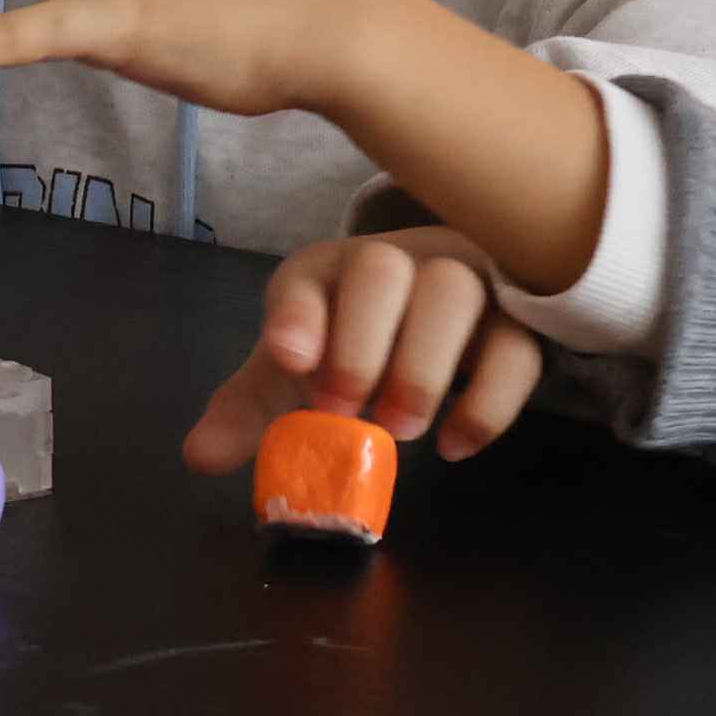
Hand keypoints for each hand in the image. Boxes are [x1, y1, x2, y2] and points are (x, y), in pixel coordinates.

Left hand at [180, 229, 543, 472]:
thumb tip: (198, 456)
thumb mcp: (302, 368)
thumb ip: (252, 410)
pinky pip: (516, 348)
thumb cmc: (356, 336)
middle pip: (382, 269)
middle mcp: (396, 259)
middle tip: (349, 411)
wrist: (437, 305)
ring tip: (400, 429)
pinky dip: (488, 402)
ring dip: (422, 367)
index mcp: (329, 270)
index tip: (290, 363)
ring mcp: (464, 280)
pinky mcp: (516, 320)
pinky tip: (454, 445)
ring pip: (454, 293)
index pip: (307, 276)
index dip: (297, 316)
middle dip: (361, 345)